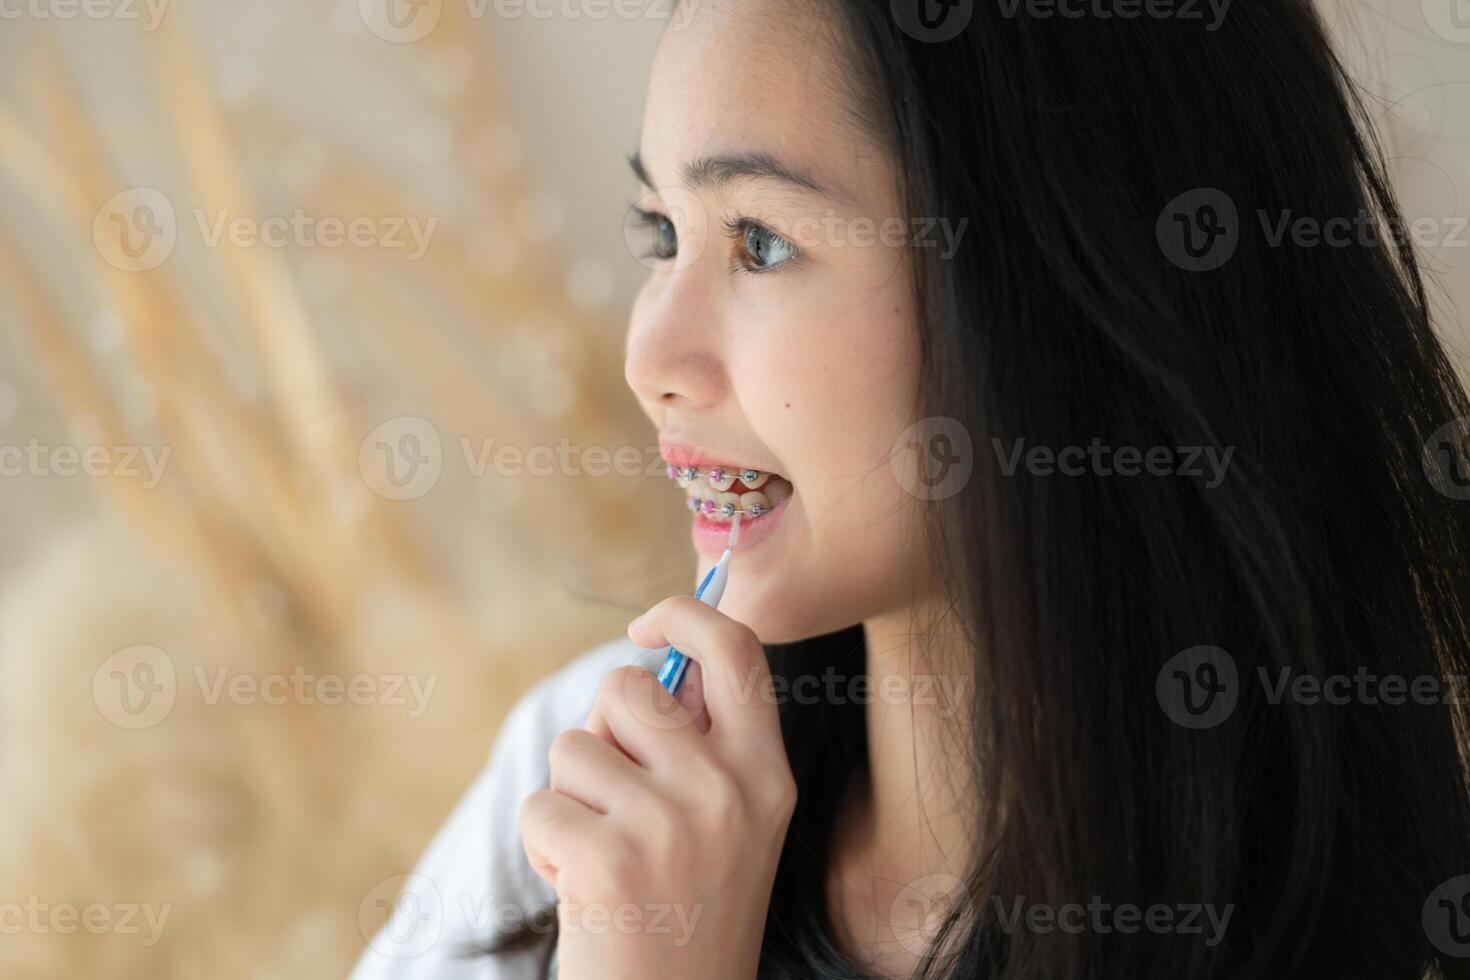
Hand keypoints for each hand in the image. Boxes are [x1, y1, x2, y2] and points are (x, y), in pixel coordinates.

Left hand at [518, 596, 795, 979]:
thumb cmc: (688, 913)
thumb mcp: (733, 824)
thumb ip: (704, 746)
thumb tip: (654, 663)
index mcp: (765, 773)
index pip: (736, 650)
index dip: (685, 615)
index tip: (646, 627)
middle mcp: (727, 789)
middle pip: (627, 687)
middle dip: (602, 732)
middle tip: (616, 800)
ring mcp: (669, 824)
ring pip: (574, 747)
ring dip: (570, 798)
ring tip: (604, 857)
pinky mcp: (607, 859)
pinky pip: (540, 805)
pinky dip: (544, 846)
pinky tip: (582, 891)